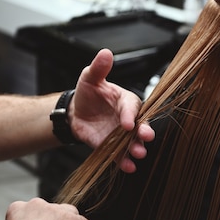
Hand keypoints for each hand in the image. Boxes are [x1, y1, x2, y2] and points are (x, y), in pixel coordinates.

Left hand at [70, 48, 154, 172]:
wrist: (75, 112)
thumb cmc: (87, 93)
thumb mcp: (90, 78)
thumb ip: (99, 68)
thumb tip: (105, 53)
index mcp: (125, 100)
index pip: (132, 106)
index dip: (131, 115)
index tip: (128, 123)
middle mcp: (127, 118)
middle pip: (141, 126)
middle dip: (144, 133)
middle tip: (145, 138)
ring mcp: (121, 135)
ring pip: (133, 142)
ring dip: (136, 149)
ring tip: (138, 154)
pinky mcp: (112, 147)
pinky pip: (121, 155)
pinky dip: (125, 162)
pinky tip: (127, 167)